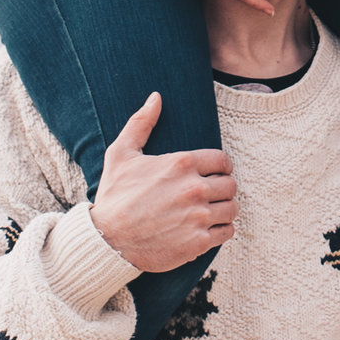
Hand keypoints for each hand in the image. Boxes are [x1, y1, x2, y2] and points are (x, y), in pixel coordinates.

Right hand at [89, 93, 237, 273]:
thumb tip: (156, 97)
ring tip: (209, 212)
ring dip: (223, 210)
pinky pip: (227, 232)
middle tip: (210, 195)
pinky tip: (206, 229)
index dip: (220, 167)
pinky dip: (220, 231)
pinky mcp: (198, 241)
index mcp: (181, 164)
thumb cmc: (114, 196)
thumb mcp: (121, 154)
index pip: (223, 160)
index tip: (213, 174)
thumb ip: (141, 123)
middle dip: (222, 189)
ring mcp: (197, 216)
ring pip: (232, 208)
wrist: (107, 240)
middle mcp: (193, 188)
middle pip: (231, 185)